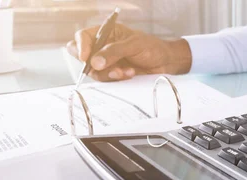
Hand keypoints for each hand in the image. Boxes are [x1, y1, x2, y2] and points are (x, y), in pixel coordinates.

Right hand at [66, 24, 191, 81]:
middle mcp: (103, 47)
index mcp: (106, 33)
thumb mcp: (134, 45)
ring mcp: (107, 62)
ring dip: (108, 73)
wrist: (166, 63)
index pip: (83, 36)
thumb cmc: (153, 48)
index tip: (85, 58)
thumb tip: (94, 62)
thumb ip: (114, 51)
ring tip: (126, 71)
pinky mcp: (113, 74)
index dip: (80, 46)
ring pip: (94, 71)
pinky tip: (130, 73)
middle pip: (82, 56)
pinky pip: (105, 79)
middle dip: (91, 64)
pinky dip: (116, 78)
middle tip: (102, 68)